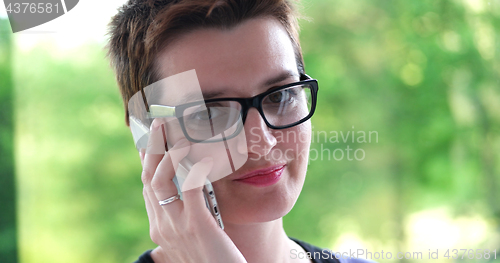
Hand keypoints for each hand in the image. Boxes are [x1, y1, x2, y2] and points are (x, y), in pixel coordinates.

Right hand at [139, 120, 246, 262]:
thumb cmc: (211, 260)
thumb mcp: (192, 238)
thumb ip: (186, 217)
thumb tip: (191, 189)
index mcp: (160, 228)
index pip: (147, 188)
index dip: (147, 162)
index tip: (151, 141)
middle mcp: (162, 226)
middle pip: (148, 179)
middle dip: (153, 148)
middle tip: (159, 125)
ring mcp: (177, 226)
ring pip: (160, 180)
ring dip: (167, 152)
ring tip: (177, 132)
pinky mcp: (197, 226)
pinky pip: (191, 188)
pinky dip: (195, 169)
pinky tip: (204, 157)